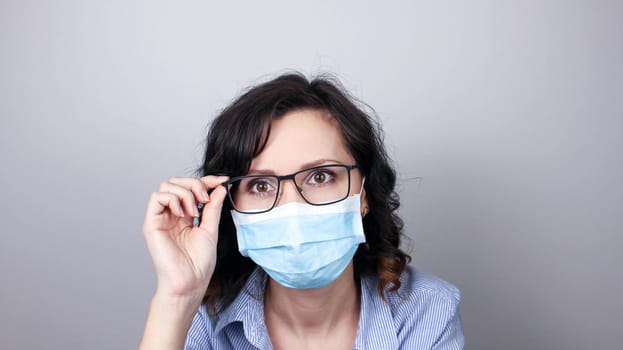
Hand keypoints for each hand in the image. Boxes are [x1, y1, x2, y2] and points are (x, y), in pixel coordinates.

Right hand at [142, 175, 228, 299]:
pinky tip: (183, 213)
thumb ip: (213, 207)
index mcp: (184, 216)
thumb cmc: (198, 263)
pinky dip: (173, 199)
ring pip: (167, 186)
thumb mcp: (211, 229)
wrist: (190, 282)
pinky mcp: (151, 224)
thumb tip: (220, 187)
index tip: (222, 180)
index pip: (191, 188)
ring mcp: (161, 218)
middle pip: (177, 182)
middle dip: (195, 184)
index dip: (206, 180)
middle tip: (205, 198)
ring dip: (185, 192)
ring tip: (194, 211)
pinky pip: (157, 197)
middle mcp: (171, 214)